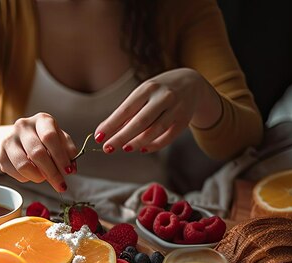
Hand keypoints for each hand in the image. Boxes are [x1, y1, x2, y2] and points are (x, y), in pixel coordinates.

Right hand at [0, 113, 77, 192]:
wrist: (17, 138)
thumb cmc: (43, 140)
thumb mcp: (59, 140)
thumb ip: (68, 152)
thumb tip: (71, 168)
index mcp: (41, 120)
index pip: (50, 137)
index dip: (60, 157)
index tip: (68, 172)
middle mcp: (23, 126)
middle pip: (37, 153)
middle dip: (52, 173)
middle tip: (60, 185)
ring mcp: (9, 139)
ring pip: (24, 165)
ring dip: (38, 177)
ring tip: (44, 178)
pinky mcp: (0, 152)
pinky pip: (15, 172)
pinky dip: (26, 178)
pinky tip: (32, 174)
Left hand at [94, 68, 221, 153]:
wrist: (192, 84)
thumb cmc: (159, 91)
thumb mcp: (143, 94)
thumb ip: (127, 112)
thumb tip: (106, 131)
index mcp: (148, 88)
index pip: (126, 109)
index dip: (111, 124)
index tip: (98, 137)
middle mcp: (163, 97)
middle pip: (140, 122)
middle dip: (122, 137)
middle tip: (107, 148)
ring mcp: (176, 108)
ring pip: (154, 130)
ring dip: (137, 142)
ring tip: (125, 148)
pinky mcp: (184, 120)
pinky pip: (167, 137)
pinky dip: (154, 145)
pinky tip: (143, 149)